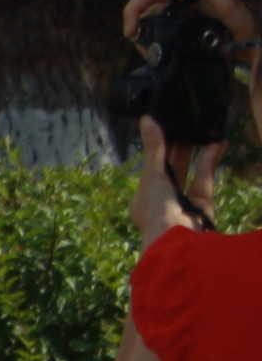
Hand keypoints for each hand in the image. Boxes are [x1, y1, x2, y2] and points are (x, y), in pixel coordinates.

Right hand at [125, 0, 256, 49]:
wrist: (254, 51)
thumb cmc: (244, 27)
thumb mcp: (229, 5)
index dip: (134, 8)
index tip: (131, 32)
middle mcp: (181, 2)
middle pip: (145, 4)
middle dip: (133, 19)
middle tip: (133, 40)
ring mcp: (181, 18)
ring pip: (148, 19)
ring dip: (141, 33)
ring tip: (146, 52)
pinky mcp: (183, 33)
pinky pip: (159, 32)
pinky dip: (151, 41)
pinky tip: (154, 53)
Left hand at [134, 117, 217, 244]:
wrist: (179, 241)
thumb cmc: (156, 210)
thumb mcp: (152, 175)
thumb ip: (153, 148)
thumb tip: (147, 119)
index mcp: (143, 197)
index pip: (151, 168)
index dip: (158, 149)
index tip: (165, 129)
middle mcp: (162, 201)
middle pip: (171, 169)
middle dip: (178, 147)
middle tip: (185, 125)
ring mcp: (184, 204)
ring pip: (190, 172)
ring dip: (197, 152)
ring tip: (204, 129)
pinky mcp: (203, 206)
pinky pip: (205, 179)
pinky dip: (210, 161)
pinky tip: (217, 144)